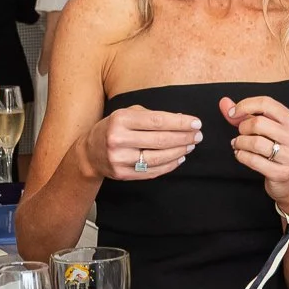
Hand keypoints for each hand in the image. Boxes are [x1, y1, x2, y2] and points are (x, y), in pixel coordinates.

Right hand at [83, 104, 202, 180]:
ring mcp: (120, 159)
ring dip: (179, 152)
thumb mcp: (127, 114)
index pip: (157, 121)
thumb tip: (181, 119)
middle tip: (198, 135)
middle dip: (183, 137)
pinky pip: (152, 171)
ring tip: (190, 145)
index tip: (196, 123)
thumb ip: (152, 115)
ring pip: (158, 157)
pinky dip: (169, 165)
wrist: (90, 153)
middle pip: (160, 140)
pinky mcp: (123, 174)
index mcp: (121, 120)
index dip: (180, 122)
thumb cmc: (113, 128)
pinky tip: (179, 158)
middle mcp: (119, 139)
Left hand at [222, 94, 288, 211]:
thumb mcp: (264, 130)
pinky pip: (254, 160)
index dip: (245, 105)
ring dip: (240, 143)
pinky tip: (240, 154)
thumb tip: (224, 102)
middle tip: (240, 134)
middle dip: (242, 128)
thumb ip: (244, 115)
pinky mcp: (282, 173)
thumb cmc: (276, 149)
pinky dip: (241, 156)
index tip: (233, 113)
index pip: (267, 103)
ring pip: (255, 142)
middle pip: (259, 123)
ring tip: (237, 144)